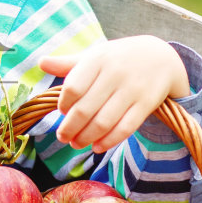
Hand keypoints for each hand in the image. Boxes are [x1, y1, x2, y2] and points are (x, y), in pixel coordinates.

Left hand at [37, 36, 188, 154]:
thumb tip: (41, 63)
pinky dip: (109, 141)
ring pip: (103, 122)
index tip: (62, 112)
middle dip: (70, 128)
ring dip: (86, 138)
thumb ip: (69, 64)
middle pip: (85, 109)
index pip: (73, 87)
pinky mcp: (146, 104)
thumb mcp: (96, 56)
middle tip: (62, 137)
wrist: (161, 57)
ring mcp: (132, 89)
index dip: (63, 104)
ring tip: (76, 143)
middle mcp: (115, 73)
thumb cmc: (119, 59)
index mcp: (98, 59)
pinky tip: (97, 146)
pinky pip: (125, 128)